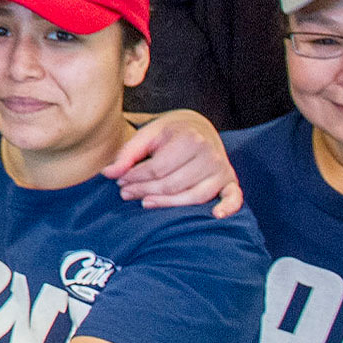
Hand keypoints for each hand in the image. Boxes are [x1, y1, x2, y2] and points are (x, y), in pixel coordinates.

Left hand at [105, 110, 242, 215]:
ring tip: (144, 203)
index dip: (135, 178)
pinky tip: (215, 216)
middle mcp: (210, 154)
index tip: (119, 181)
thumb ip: (128, 153)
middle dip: (145, 191)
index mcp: (190, 139)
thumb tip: (108, 174)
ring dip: (167, 204)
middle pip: (172, 184)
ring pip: (193, 196)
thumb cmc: (169, 134)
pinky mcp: (230, 181)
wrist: (198, 127)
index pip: (157, 168)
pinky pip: (234, 198)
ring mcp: (221, 169)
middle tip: (125, 193)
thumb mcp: (148, 135)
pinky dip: (228, 208)